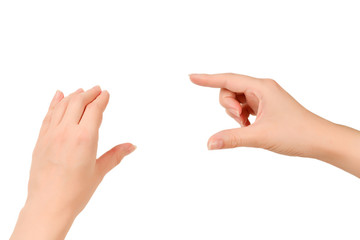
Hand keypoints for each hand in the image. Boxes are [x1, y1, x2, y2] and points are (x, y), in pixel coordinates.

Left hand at [11, 86, 135, 239]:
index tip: (106, 94)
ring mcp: (51, 134)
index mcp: (85, 138)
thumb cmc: (75, 192)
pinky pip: (48, 115)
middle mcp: (67, 132)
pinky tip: (58, 96)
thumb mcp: (99, 171)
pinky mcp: (41, 140)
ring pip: (62, 106)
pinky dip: (54, 103)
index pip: (94, 110)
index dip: (102, 99)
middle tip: (97, 89)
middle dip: (89, 93)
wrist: (48, 206)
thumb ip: (116, 155)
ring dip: (73, 96)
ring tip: (81, 91)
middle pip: (78, 102)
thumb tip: (132, 146)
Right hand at [190, 73, 328, 155]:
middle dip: (228, 106)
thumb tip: (209, 143)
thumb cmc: (296, 133)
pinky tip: (250, 127)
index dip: (207, 79)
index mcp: (261, 87)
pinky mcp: (265, 107)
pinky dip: (242, 117)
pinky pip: (244, 107)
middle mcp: (262, 89)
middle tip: (240, 120)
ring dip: (235, 113)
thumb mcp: (260, 136)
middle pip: (230, 90)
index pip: (227, 79)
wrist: (319, 140)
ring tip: (248, 126)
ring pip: (236, 99)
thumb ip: (232, 138)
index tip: (191, 77)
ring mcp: (264, 98)